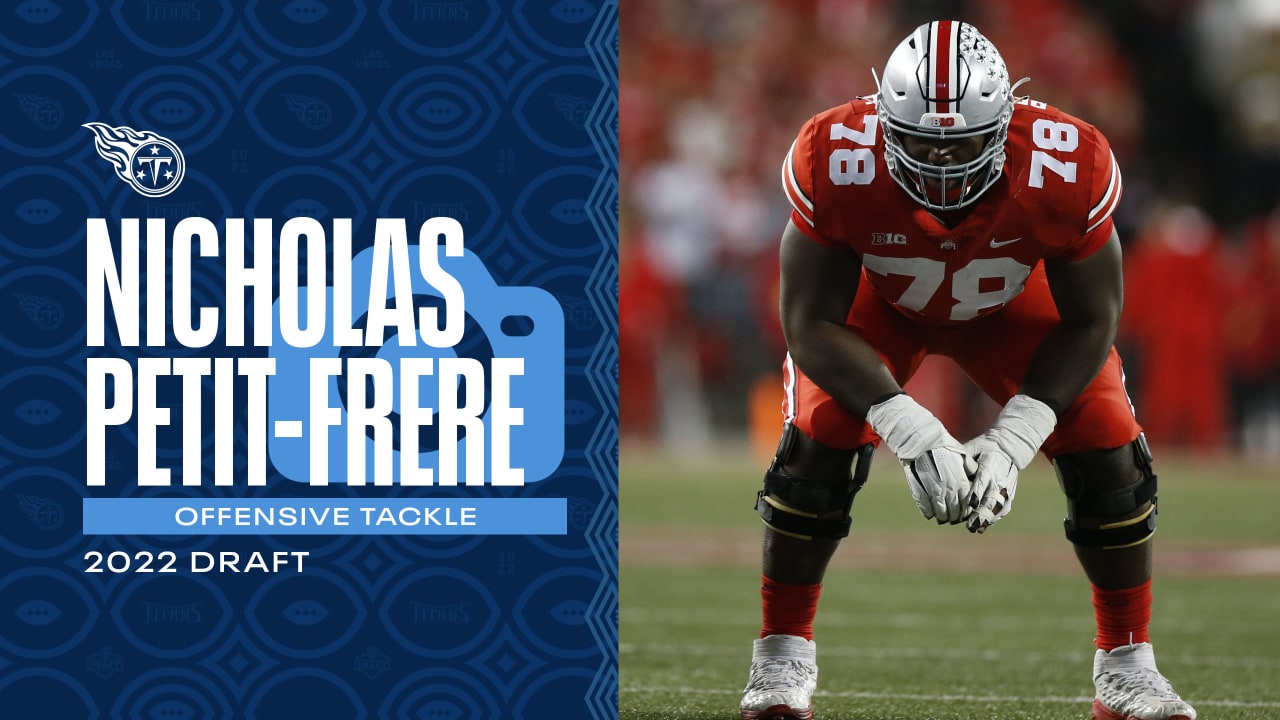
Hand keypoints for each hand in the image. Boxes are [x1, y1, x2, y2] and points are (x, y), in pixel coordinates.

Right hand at [867, 394, 975, 523]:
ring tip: (943, 518)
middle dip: (955, 515)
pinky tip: (929, 515)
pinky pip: (924, 504)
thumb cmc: (939, 443)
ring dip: (942, 516)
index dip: (966, 508)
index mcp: (959, 478)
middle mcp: (947, 485)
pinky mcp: (918, 486)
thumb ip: (968, 465)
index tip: (965, 512)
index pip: (966, 500)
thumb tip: (976, 473)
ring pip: (940, 508)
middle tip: (954, 519)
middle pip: (954, 507)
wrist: (918, 437)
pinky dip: (927, 511)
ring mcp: (932, 487)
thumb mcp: (959, 452)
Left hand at [962, 394, 1056, 532]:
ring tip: (975, 528)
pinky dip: (994, 518)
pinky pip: (1004, 508)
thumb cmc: (983, 448)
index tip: (970, 503)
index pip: (983, 480)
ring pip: (998, 506)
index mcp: (990, 465)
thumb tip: (947, 462)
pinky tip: (983, 527)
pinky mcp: (1010, 493)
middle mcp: (1000, 478)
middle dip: (981, 512)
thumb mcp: (973, 448)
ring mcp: (1006, 487)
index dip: (977, 492)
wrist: (1007, 447)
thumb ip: (962, 457)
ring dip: (987, 518)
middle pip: (991, 498)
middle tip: (970, 524)